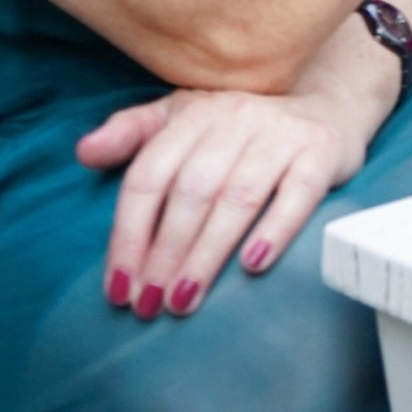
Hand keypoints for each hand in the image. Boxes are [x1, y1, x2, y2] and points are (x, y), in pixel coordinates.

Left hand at [78, 59, 388, 315]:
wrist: (328, 106)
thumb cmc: (242, 129)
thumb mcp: (185, 118)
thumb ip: (132, 133)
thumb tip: (83, 153)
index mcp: (196, 114)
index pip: (150, 175)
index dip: (128, 234)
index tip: (118, 287)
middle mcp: (237, 118)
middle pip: (191, 191)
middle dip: (164, 254)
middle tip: (149, 305)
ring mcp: (282, 135)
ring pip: (237, 197)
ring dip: (206, 253)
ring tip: (184, 300)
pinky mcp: (321, 154)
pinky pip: (297, 193)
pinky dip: (274, 229)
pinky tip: (253, 265)